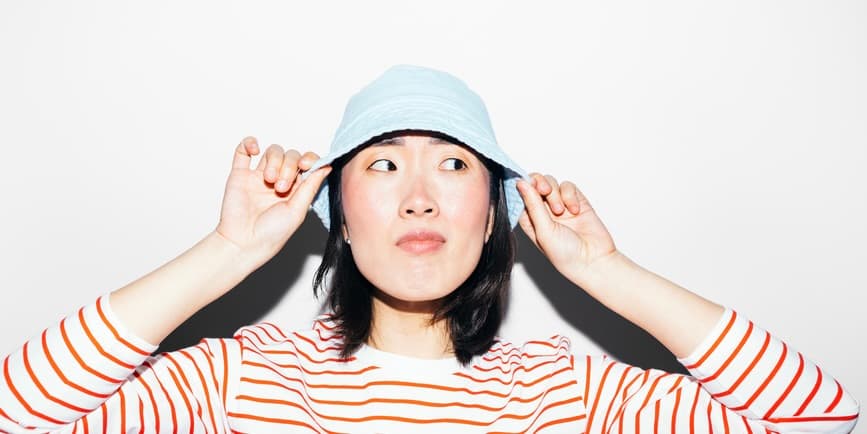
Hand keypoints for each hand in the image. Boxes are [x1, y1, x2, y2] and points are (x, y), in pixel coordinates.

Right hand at [214, 136, 330, 269]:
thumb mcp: (298, 210)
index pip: (307, 164)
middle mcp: (279, 180)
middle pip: (290, 156)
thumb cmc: (272, 234)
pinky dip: (249, 143)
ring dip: (274, 160)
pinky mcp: (240, 174)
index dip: (309, 159)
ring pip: (272, 152)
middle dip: (288, 167)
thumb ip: (311, 187)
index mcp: (297, 190)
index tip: (306, 165)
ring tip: (268, 180)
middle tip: (281, 187)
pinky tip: (254, 149)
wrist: (244, 242)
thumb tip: (327, 166)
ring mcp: (259, 176)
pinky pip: (243, 151)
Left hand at [516, 173, 617, 281]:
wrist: (594, 260)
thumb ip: (532, 205)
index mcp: (530, 221)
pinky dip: (570, 195)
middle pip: (534, 185)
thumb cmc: (566, 255)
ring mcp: (560, 206)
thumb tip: (520, 184)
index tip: (522, 183)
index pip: (520, 197)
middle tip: (544, 190)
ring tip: (561, 210)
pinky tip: (574, 210)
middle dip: (538, 184)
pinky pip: (568, 187)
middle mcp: (543, 213)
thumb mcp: (543, 231)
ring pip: (551, 183)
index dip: (521, 187)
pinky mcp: (576, 202)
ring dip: (554, 193)